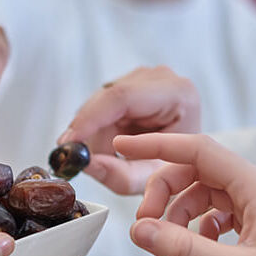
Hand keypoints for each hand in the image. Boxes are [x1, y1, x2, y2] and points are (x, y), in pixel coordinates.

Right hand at [59, 66, 199, 194]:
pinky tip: (109, 143)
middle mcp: (160, 78)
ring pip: (98, 103)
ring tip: (107, 156)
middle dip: (87, 132)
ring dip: (93, 133)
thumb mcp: (150, 178)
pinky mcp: (129, 83)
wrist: (187, 156)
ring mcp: (144, 77)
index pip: (123, 97)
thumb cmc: (176, 165)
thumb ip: (120, 175)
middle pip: (106, 100)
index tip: (69, 141)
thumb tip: (86, 163)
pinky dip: (97, 128)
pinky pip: (99, 105)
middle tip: (76, 159)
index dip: (90, 119)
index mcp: (177, 94)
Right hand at [117, 133, 255, 255]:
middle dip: (164, 193)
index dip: (157, 146)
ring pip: (202, 193)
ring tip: (169, 243)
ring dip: (178, 214)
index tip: (123, 145)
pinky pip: (215, 212)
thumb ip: (184, 249)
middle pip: (194, 172)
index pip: (197, 150)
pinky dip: (197, 226)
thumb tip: (139, 232)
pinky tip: (197, 248)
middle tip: (143, 225)